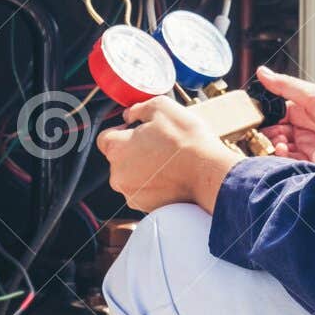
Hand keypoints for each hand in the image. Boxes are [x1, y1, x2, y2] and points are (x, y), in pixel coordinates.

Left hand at [97, 97, 241, 214]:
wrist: (209, 174)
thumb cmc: (186, 141)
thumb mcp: (162, 107)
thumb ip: (138, 108)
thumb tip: (130, 114)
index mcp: (117, 149)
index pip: (105, 137)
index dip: (121, 130)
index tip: (138, 129)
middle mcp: (118, 174)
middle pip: (119, 158)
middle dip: (134, 150)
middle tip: (158, 143)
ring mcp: (131, 193)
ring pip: (131, 176)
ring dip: (143, 168)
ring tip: (168, 161)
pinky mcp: (146, 207)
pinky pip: (144, 191)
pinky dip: (154, 185)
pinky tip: (171, 176)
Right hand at [256, 66, 314, 164]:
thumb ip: (285, 86)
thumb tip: (261, 71)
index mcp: (304, 112)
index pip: (276, 118)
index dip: (266, 121)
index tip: (256, 122)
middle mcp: (307, 131)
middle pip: (278, 137)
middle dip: (269, 137)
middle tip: (270, 135)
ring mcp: (312, 149)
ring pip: (284, 152)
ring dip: (276, 148)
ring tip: (279, 143)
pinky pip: (296, 166)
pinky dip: (285, 161)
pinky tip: (285, 153)